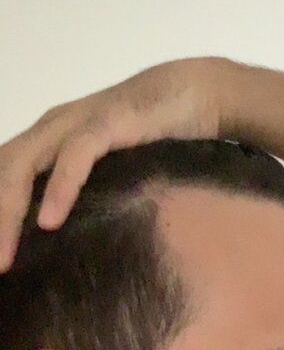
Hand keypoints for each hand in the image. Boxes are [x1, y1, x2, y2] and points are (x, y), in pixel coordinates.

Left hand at [0, 56, 226, 271]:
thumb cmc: (152, 138)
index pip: (2, 176)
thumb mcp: (108, 174)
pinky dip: (59, 188)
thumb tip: (67, 247)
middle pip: (1, 172)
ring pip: (23, 164)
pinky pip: (74, 155)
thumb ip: (84, 198)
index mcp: (45, 142)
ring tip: (5, 255)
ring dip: (8, 211)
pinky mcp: (106, 121)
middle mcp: (50, 129)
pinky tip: (50, 221)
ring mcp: (75, 122)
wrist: (198, 94)